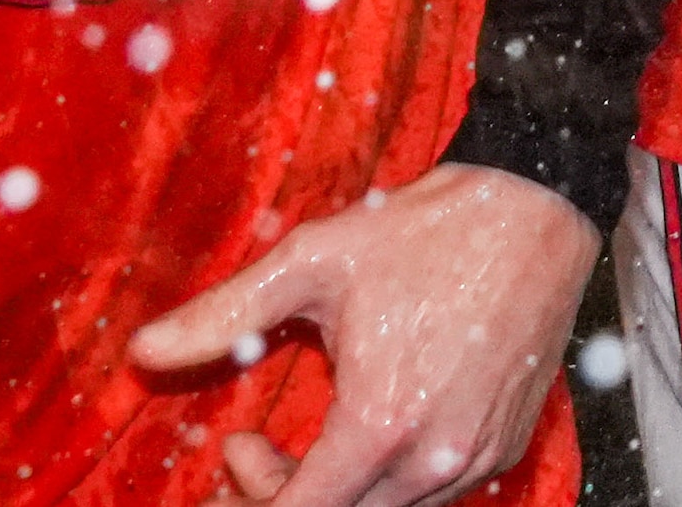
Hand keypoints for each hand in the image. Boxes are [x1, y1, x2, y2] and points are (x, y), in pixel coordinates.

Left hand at [124, 163, 599, 506]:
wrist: (538, 203)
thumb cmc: (429, 230)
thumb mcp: (312, 260)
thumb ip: (222, 315)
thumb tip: (143, 349)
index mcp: (380, 425)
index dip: (249, 499)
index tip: (233, 451)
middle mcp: (434, 457)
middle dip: (282, 496)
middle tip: (251, 451)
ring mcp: (477, 455)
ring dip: (338, 488)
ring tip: (313, 439)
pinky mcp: (505, 443)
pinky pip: (434, 492)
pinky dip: (389, 478)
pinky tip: (375, 427)